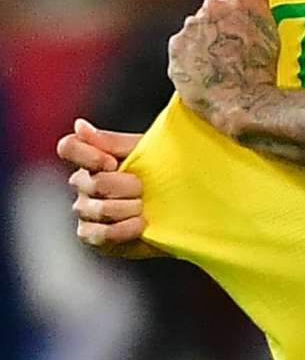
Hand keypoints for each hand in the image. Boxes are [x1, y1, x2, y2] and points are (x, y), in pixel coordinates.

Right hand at [56, 119, 147, 251]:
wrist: (179, 205)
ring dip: (128, 208)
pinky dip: (124, 229)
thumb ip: (110, 141)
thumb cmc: (159, 172)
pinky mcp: (91, 234)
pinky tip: (140, 223)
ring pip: (98, 209)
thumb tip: (79, 125)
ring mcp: (85, 209)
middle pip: (93, 182)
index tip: (112, 162)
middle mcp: (82, 182)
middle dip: (125, 186)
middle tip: (143, 187)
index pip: (69, 147)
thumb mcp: (142, 150)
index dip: (88, 155)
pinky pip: (99, 234)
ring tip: (144, 206)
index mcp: (92, 157)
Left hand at [167, 0, 279, 135]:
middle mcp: (210, 9)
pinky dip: (189, 60)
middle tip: (230, 45)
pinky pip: (181, 50)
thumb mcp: (270, 32)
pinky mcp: (175, 50)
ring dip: (201, 42)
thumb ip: (260, 4)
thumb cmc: (261, 70)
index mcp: (237, 1)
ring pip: (193, 30)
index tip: (231, 0)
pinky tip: (204, 73)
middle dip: (216, 23)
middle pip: (209, 8)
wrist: (243, 102)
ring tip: (218, 65)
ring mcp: (189, 30)